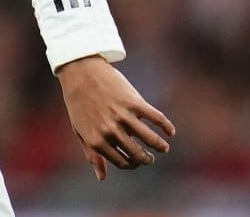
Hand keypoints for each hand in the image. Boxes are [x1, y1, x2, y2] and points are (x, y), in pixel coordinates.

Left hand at [56, 55, 174, 180]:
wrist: (80, 72)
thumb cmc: (78, 103)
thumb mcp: (80, 130)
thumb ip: (91, 154)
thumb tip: (102, 178)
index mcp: (97, 140)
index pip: (123, 162)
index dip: (132, 164)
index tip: (136, 161)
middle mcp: (110, 131)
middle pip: (138, 154)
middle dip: (147, 159)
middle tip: (151, 157)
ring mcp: (123, 116)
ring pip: (150, 139)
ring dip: (160, 146)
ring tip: (163, 147)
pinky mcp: (133, 102)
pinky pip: (156, 118)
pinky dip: (167, 126)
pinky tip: (170, 131)